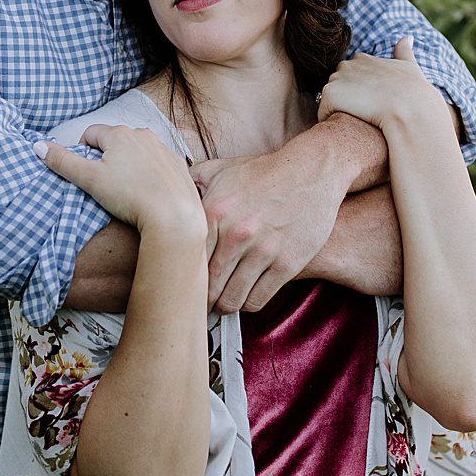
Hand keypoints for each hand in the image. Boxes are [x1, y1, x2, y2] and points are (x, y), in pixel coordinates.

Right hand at [37, 125, 203, 235]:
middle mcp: (143, 135)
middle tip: (102, 183)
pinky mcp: (178, 165)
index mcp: (119, 134)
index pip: (90, 134)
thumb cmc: (129, 196)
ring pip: (138, 151)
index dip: (82, 152)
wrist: (173, 215)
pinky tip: (147, 192)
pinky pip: (158, 164)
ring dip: (129, 163)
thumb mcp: (89, 179)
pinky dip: (150, 173)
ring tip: (125, 189)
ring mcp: (163, 149)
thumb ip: (63, 161)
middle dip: (106, 157)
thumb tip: (37, 146)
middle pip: (115, 141)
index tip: (83, 172)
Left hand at [190, 147, 345, 311]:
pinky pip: (258, 300)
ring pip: (232, 299)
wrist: (311, 171)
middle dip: (203, 299)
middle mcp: (236, 233)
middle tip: (202, 302)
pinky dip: (249, 304)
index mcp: (214, 212)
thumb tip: (164, 193)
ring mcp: (263, 250)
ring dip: (225, 305)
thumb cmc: (263, 173)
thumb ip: (189, 182)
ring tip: (223, 302)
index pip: (186, 261)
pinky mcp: (287, 264)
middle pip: (208, 286)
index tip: (183, 284)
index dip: (182, 278)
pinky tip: (246, 296)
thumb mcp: (221, 169)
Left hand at [316, 36, 439, 131]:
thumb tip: (407, 37)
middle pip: (337, 86)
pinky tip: (347, 127)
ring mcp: (337, 78)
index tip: (371, 103)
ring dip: (338, 110)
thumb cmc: (412, 92)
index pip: (351, 74)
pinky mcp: (330, 93)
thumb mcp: (410, 67)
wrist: (408, 107)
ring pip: (330, 99)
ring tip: (357, 120)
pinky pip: (323, 111)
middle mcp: (348, 65)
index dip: (359, 91)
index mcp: (364, 59)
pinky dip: (331, 120)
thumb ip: (404, 52)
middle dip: (346, 99)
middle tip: (365, 113)